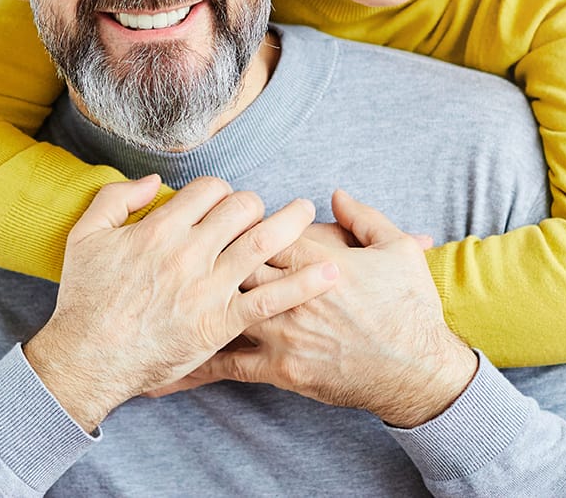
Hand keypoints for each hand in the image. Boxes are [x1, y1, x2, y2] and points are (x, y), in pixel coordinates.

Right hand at [23, 175, 338, 430]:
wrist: (87, 357)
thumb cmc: (85, 297)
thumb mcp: (86, 235)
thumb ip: (117, 197)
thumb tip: (154, 181)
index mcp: (161, 228)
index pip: (211, 189)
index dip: (221, 191)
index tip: (222, 204)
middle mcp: (189, 251)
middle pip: (242, 208)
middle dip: (255, 204)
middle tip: (261, 212)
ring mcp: (208, 288)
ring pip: (264, 241)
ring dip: (293, 223)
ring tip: (308, 214)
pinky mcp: (220, 323)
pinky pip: (272, 299)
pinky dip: (304, 283)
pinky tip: (329, 272)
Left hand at [152, 189, 476, 427]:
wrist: (417, 370)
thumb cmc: (409, 308)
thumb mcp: (395, 250)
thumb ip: (362, 218)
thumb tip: (334, 194)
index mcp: (315, 258)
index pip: (260, 229)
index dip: (235, 219)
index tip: (216, 213)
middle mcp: (290, 293)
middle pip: (231, 262)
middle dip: (202, 253)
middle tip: (174, 246)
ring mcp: (282, 332)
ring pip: (222, 308)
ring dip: (186, 300)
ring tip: (148, 293)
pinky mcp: (280, 368)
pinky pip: (228, 366)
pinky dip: (194, 364)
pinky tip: (163, 365)